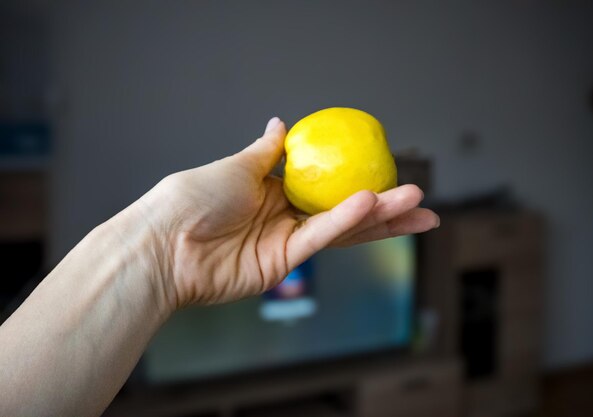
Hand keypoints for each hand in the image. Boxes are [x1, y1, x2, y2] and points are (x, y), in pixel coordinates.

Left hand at [138, 118, 439, 307]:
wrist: (164, 243)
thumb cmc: (193, 198)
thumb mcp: (236, 165)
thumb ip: (266, 149)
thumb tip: (282, 122)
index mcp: (271, 190)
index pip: (324, 184)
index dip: (355, 180)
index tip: (386, 171)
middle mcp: (283, 216)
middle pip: (342, 210)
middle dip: (384, 206)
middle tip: (419, 196)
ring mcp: (284, 242)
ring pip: (340, 228)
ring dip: (380, 218)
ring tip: (417, 206)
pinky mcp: (283, 263)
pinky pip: (319, 237)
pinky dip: (345, 220)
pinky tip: (373, 203)